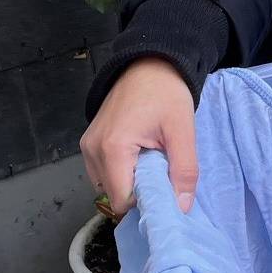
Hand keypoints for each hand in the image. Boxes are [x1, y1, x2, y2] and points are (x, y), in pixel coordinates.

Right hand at [81, 58, 197, 217]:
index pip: (122, 200)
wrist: (149, 64)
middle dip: (139, 194)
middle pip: (114, 195)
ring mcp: (87, 146)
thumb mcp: (183, 131)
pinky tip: (139, 157)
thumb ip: (184, 171)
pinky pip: (103, 172)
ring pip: (107, 185)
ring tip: (152, 162)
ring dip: (130, 183)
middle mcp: (92, 150)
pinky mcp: (88, 142)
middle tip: (163, 176)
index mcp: (113, 148)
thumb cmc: (166, 93)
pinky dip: (121, 172)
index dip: (145, 204)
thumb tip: (182, 208)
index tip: (166, 196)